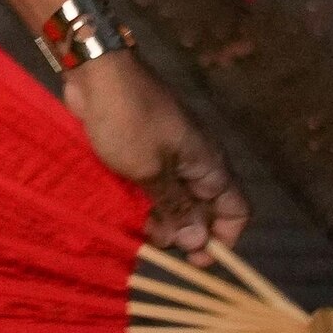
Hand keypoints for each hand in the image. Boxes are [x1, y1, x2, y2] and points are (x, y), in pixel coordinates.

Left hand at [62, 51, 249, 263]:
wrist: (97, 72)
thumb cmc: (127, 120)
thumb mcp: (151, 171)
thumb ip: (177, 206)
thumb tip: (201, 241)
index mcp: (209, 164)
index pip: (235, 210)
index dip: (222, 238)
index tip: (195, 259)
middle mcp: (195, 160)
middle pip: (204, 208)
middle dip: (186, 231)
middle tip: (156, 244)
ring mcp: (168, 152)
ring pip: (176, 196)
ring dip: (161, 217)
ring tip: (138, 231)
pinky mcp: (143, 146)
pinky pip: (153, 181)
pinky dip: (144, 198)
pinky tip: (125, 211)